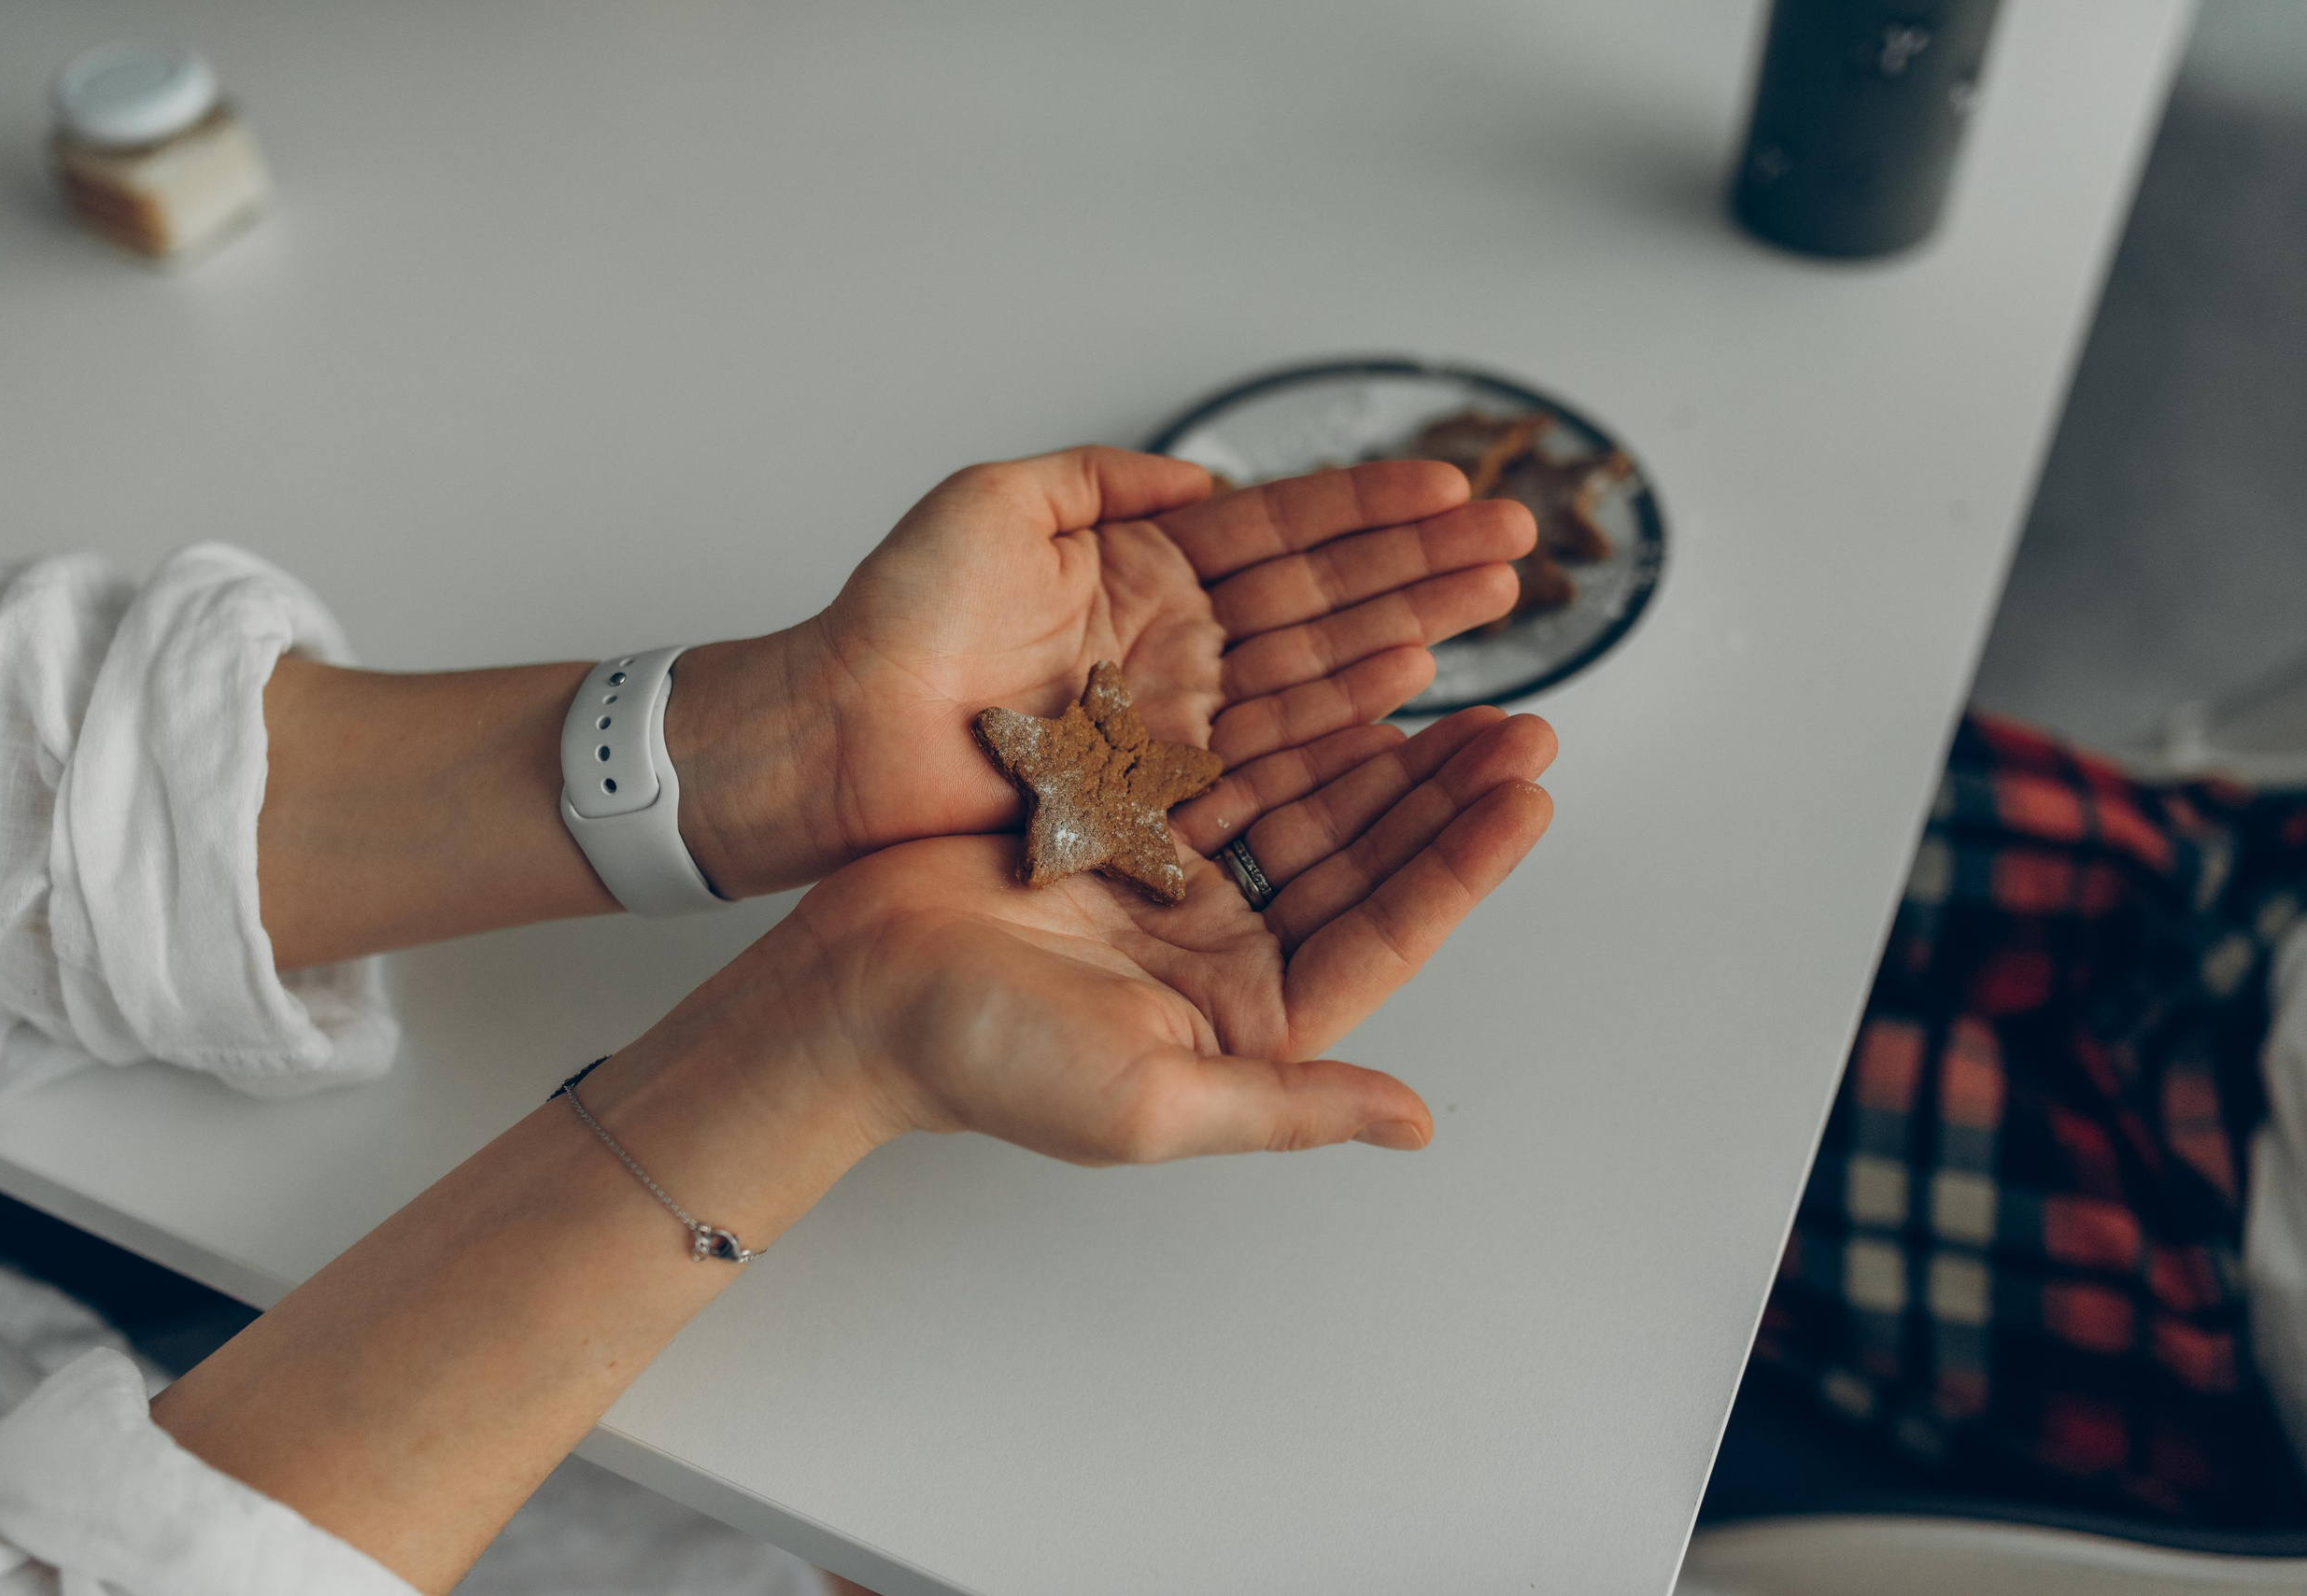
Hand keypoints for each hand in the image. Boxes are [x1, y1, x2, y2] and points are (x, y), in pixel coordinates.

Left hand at [670, 447, 1532, 896]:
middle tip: (1516, 547)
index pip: (1283, 527)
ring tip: (1495, 607)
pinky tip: (1414, 689)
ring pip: (1315, 668)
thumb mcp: (990, 504)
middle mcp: (1174, 642)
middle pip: (1323, 596)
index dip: (1371, 504)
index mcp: (1142, 568)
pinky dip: (1345, 717)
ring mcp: (1175, 717)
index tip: (1457, 483)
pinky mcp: (1161, 787)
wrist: (835, 739)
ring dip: (1409, 632)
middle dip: (1422, 566)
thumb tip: (1195, 472)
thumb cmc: (894, 620)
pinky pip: (1271, 748)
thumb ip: (1096, 479)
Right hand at [727, 706, 1554, 1163]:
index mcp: (1247, 1026)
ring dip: (1385, 751)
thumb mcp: (1151, 1104)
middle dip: (1445, 796)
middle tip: (1525, 728)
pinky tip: (1352, 687)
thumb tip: (1412, 1122)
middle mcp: (1227, 959)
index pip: (1383, 934)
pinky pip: (1235, 767)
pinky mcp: (1130, 836)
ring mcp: (1180, 893)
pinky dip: (1293, 727)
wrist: (852, 992)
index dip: (1462, 867)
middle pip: (1364, 860)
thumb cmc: (983, 1061)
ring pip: (1310, 806)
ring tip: (1466, 695)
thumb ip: (1290, 1105)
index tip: (1528, 799)